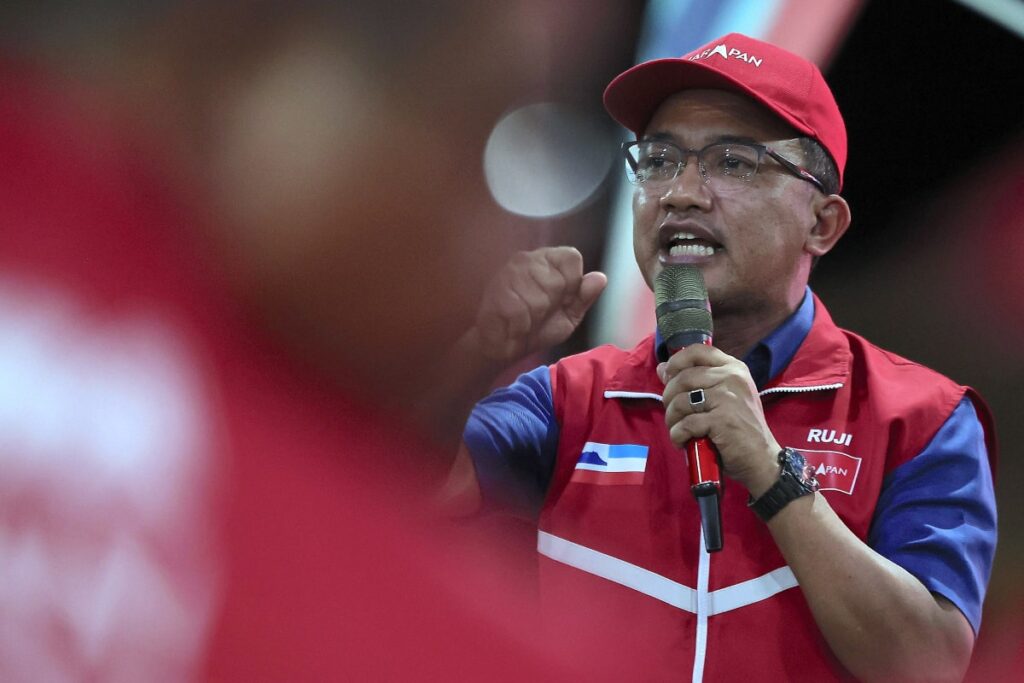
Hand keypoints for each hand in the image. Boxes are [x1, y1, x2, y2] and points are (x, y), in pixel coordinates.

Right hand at [469, 247, 605, 362]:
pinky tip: (512, 325)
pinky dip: (519, 326)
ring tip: (524, 320)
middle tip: (537, 315)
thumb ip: (583, 298)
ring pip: (538, 299)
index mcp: (548, 261)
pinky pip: (519, 312)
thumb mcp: (568, 317)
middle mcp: (528, 259)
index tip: (561, 300)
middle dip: (551, 306)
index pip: (571, 257)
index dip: (571, 283)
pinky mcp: (495, 290)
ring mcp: (509, 272)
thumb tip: (600, 278)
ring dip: (533, 318)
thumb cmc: (535, 328)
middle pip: (556, 281)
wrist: (501, 347)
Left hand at [659, 345, 779, 495]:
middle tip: (673, 416)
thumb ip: (695, 381)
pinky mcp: (722, 420)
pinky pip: (685, 424)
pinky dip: (678, 436)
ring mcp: (728, 398)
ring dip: (672, 420)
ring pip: (680, 401)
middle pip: (682, 378)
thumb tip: (662, 368)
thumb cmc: (739, 429)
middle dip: (668, 399)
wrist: (762, 459)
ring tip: (679, 431)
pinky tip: (684, 442)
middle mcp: (732, 377)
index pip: (698, 351)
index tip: (667, 376)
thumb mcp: (722, 398)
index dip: (676, 361)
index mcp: (734, 368)